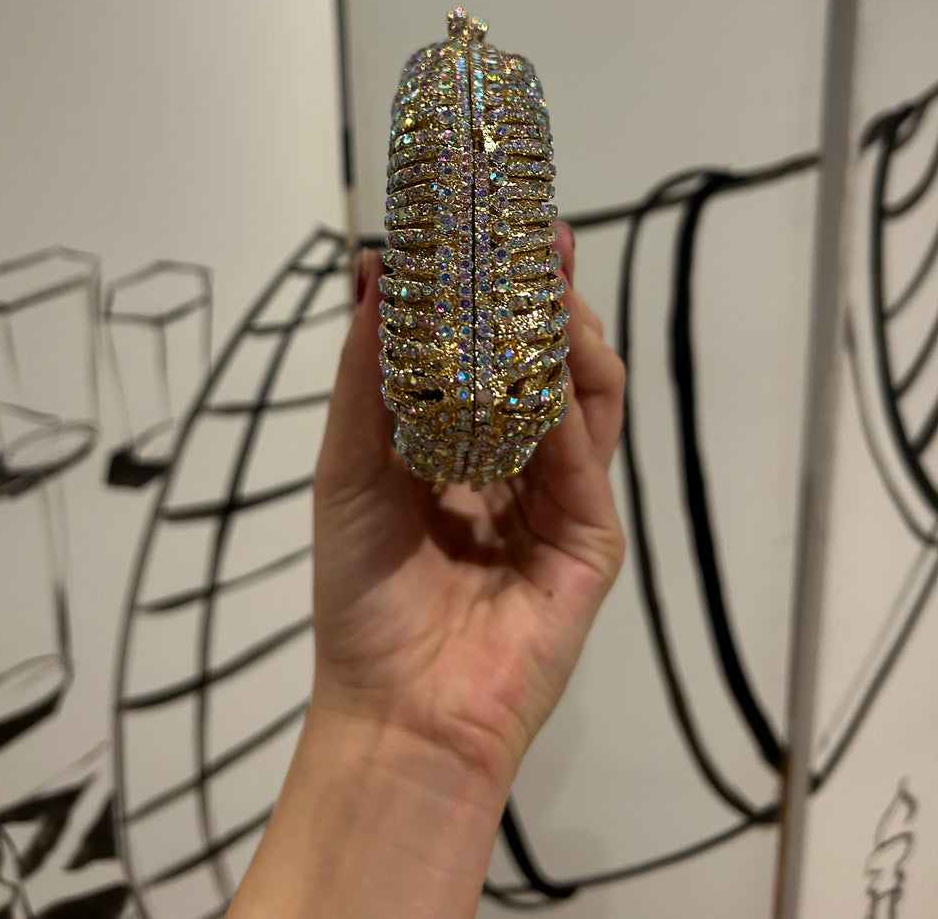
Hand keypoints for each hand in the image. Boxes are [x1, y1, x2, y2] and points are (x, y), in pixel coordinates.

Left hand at [311, 221, 626, 792]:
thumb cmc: (363, 595)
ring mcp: (560, 503)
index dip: (491, 295)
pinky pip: (587, 463)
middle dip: (546, 302)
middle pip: (544, 367)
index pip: (487, 356)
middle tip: (542, 240)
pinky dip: (572, 412)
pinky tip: (556, 364)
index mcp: (459, 452)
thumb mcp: (350, 468)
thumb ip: (366, 375)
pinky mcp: (591, 544)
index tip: (490, 230)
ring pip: (582, 402)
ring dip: (573, 340)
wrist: (398, 711)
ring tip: (557, 285)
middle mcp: (515, 467)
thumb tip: (369, 274)